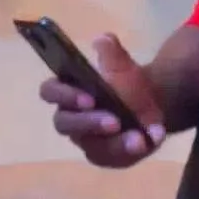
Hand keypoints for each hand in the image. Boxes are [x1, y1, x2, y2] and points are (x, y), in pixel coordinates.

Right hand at [38, 34, 165, 167]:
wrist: (149, 102)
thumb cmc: (124, 82)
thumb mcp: (121, 64)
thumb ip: (111, 52)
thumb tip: (103, 40)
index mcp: (66, 90)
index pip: (50, 92)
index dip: (65, 96)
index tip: (88, 97)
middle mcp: (70, 118)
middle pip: (65, 124)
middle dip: (89, 123)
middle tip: (113, 121)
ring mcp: (85, 140)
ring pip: (91, 146)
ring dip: (114, 143)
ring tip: (137, 138)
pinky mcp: (103, 156)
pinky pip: (111, 159)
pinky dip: (128, 152)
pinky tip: (144, 142)